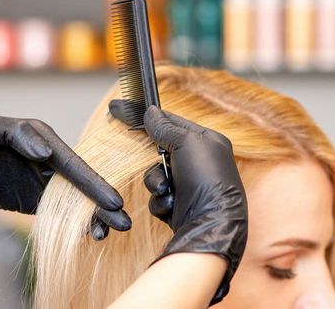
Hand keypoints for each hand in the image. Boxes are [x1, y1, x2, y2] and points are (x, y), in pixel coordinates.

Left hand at [0, 115, 130, 238]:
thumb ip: (16, 135)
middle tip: (122, 223)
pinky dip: (74, 223)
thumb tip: (44, 151)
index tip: (111, 200)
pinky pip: (57, 211)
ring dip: (91, 217)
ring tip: (107, 235)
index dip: (92, 183)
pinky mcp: (31, 196)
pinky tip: (87, 236)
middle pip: (80, 184)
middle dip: (101, 204)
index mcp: (41, 137)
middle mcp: (46, 157)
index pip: (72, 163)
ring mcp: (39, 178)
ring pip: (73, 200)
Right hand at [110, 100, 247, 304]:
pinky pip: (158, 197)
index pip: (174, 123)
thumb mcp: (186, 143)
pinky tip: (172, 207)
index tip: (122, 110)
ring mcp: (190, 186)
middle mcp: (200, 163)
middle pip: (161, 152)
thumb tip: (150, 111)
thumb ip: (165, 127)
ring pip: (157, 176)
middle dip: (156, 164)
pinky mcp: (180, 206)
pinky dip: (161, 201)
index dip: (150, 118)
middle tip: (161, 168)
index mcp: (208, 142)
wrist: (211, 223)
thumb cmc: (205, 178)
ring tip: (168, 192)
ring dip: (157, 184)